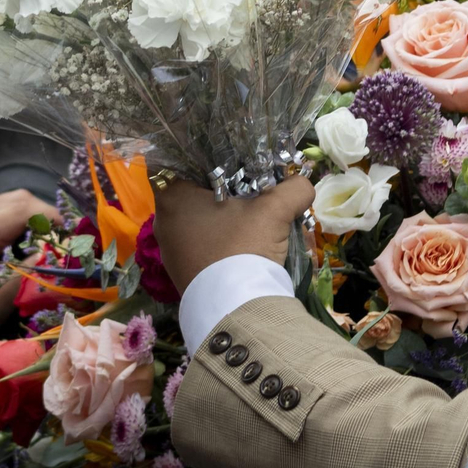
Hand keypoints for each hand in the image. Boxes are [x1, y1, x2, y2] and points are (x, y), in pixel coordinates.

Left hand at [0, 189, 58, 335]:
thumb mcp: (0, 301)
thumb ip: (30, 275)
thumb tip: (59, 253)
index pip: (23, 209)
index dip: (51, 218)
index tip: (71, 237)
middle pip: (20, 199)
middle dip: (46, 216)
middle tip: (61, 241)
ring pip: (13, 200)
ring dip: (34, 216)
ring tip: (47, 241)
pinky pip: (4, 208)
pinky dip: (22, 219)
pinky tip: (27, 241)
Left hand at [153, 176, 313, 293]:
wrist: (236, 309)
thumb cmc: (244, 247)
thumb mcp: (274, 211)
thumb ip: (292, 188)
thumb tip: (306, 183)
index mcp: (171, 198)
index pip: (187, 163)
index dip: (214, 159)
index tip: (237, 163)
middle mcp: (162, 222)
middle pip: (194, 193)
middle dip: (222, 190)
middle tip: (250, 188)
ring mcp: (169, 251)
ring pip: (197, 221)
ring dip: (221, 217)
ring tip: (250, 216)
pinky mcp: (180, 273)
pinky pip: (200, 245)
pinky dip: (219, 240)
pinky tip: (242, 243)